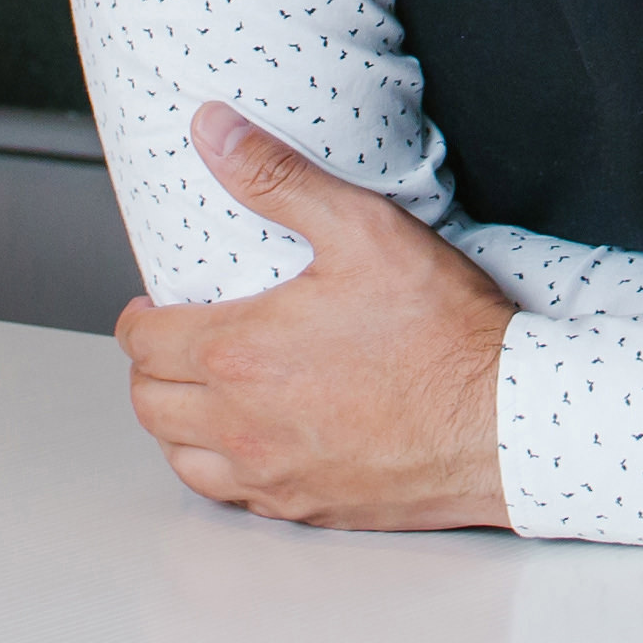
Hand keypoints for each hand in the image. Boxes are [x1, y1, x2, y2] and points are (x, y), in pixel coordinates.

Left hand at [115, 101, 514, 531]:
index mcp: (241, 354)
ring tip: (198, 392)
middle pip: (149, 403)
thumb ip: (279, 178)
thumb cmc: (443, 334)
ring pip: (180, 457)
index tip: (151, 307)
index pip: (145, 342)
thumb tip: (215, 133)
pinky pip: (230, 496)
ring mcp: (272, 474)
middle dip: (149, 367)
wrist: (504, 421)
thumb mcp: (364, 230)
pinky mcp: (306, 508)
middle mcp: (243, 424)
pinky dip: (219, 468)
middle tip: (172, 342)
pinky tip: (246, 443)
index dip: (138, 317)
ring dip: (176, 422)